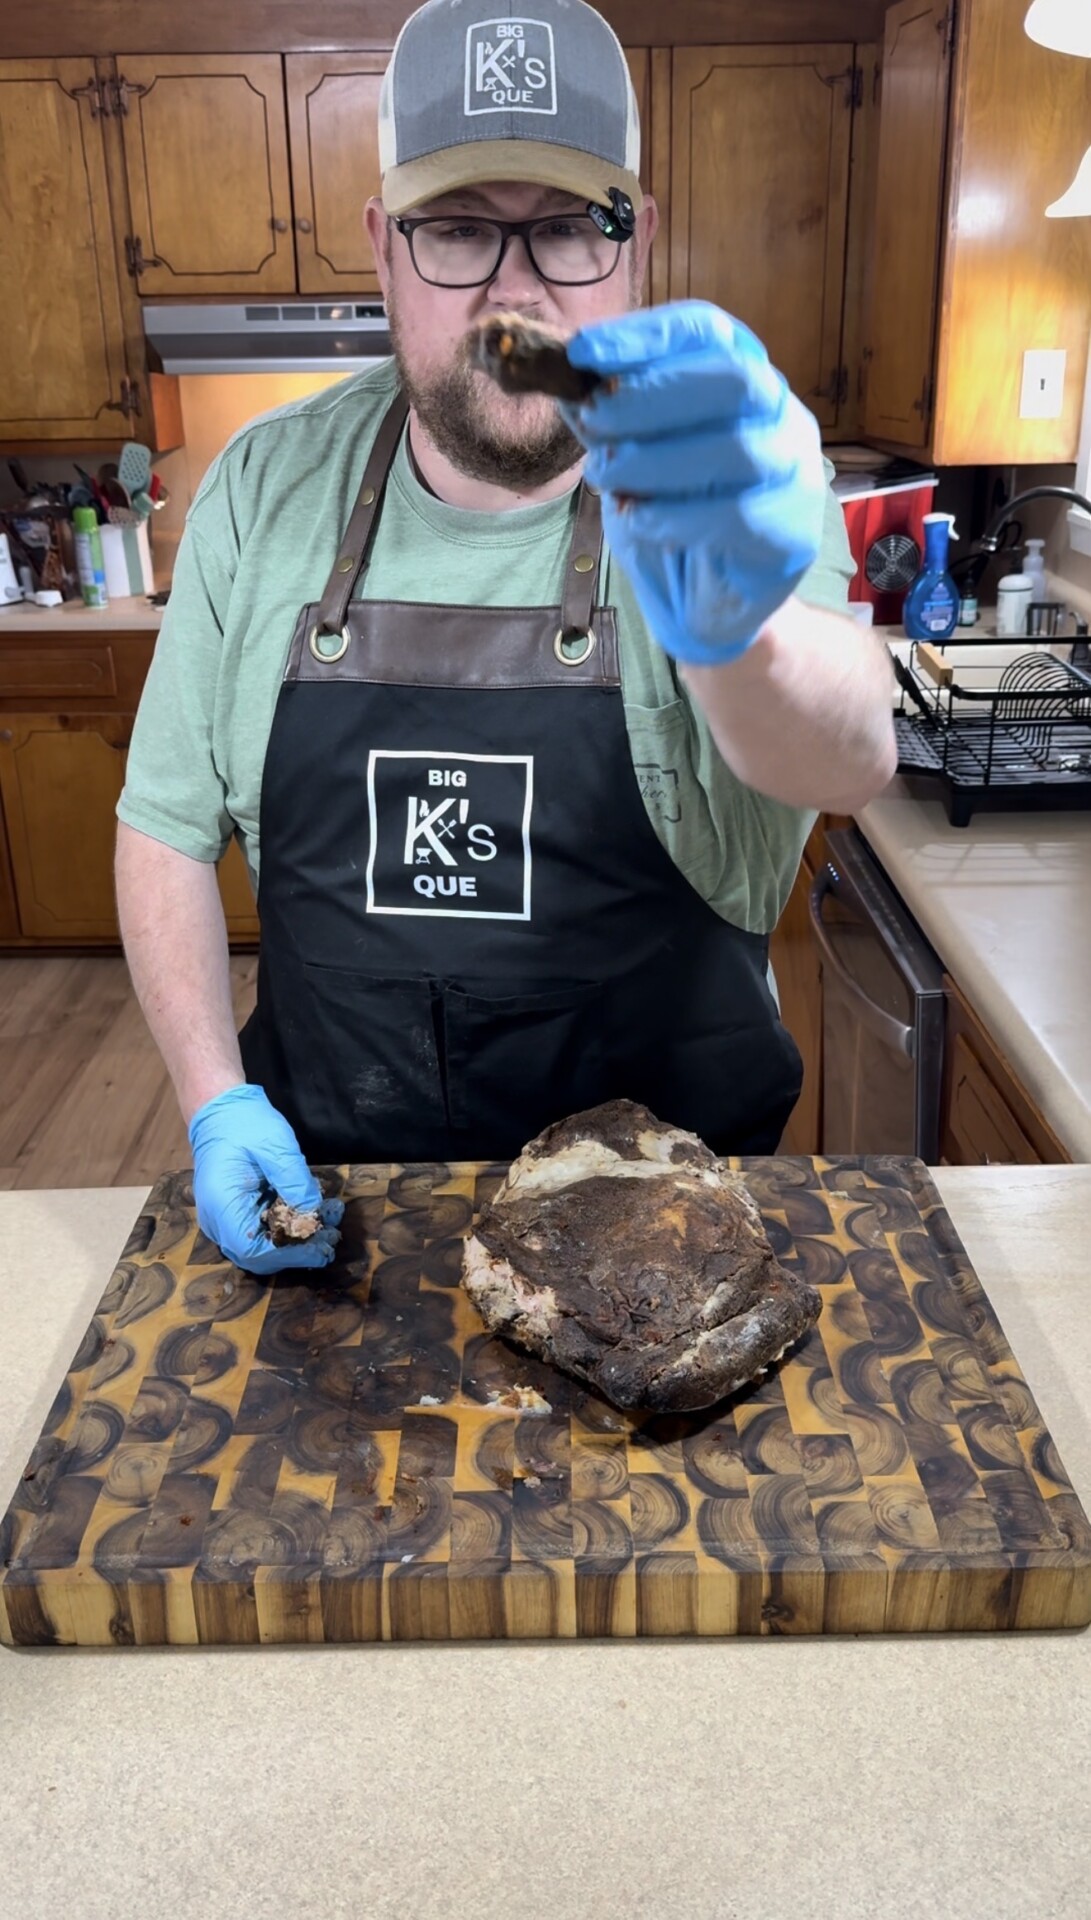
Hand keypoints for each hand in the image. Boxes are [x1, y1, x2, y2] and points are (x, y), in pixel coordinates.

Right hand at [187, 1084, 343, 1275]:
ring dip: (298, 1239)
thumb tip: (313, 1211)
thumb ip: (293, 1179)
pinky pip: (262, 1230)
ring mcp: (225, 1218)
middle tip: (332, 1236)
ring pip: (262, 1245)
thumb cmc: (245, 1123)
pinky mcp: (236, 1212)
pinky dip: (289, 1226)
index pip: (252, 1249)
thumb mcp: (275, 1144)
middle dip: (298, 1250)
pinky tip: (315, 1211)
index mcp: (221, 1204)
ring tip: (331, 1221)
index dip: (289, 1255)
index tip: (321, 1247)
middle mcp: (217, 1219)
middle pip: (258, 1254)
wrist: (221, 1111)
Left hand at [563, 301, 826, 666]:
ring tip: (606, 478)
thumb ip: (602, 415)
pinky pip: (737, 515)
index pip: (705, 331)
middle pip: (733, 379)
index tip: (581, 352)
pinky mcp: (792, 533)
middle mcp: (779, 413)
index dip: (644, 335)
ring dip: (655, 461)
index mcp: (740, 376)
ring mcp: (795, 472)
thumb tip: (556, 371)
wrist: (705, 603)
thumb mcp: (625, 456)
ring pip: (736, 449)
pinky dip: (673, 516)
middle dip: (652, 395)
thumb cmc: (670, 515)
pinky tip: (637, 521)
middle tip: (594, 420)